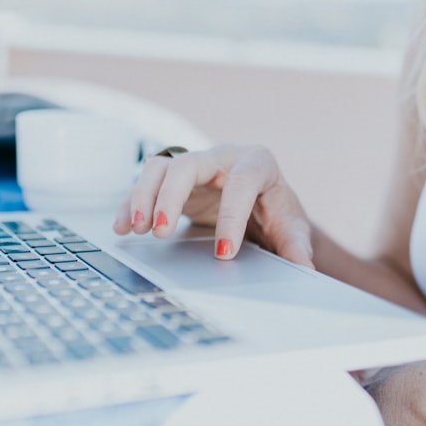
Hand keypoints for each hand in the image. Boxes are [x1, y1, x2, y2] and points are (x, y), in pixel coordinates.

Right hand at [113, 144, 315, 267]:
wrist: (260, 204)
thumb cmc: (274, 212)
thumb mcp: (290, 227)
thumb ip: (295, 245)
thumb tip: (303, 267)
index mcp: (257, 163)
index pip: (241, 183)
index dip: (231, 216)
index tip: (224, 252)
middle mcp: (222, 157)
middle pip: (188, 165)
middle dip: (170, 197)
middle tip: (159, 232)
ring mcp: (195, 165)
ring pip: (161, 168)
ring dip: (143, 197)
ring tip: (135, 230)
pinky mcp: (173, 180)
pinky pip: (146, 183)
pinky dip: (130, 204)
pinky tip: (121, 227)